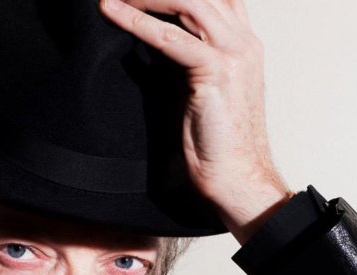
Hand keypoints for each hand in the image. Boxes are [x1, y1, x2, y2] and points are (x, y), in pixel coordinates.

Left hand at [100, 0, 292, 243]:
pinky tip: (113, 14)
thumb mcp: (198, 88)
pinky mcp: (217, 72)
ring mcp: (234, 54)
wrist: (236, 175)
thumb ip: (184, 60)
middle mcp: (243, 42)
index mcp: (243, 44)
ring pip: (188, 4)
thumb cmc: (215, 141)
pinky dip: (139, 24)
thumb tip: (151, 43)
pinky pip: (172, 39)